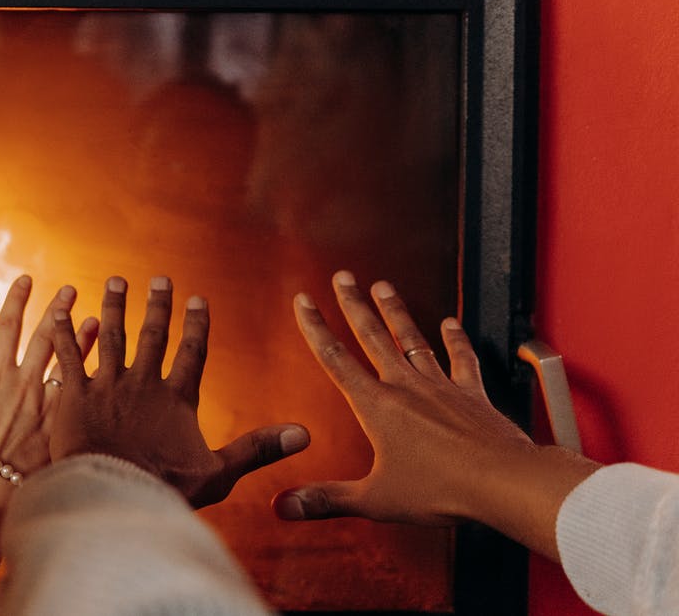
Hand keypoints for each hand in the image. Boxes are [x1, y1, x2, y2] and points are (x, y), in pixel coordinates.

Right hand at [0, 276, 96, 494]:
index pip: (7, 325)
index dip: (17, 299)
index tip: (27, 279)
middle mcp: (25, 384)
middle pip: (46, 337)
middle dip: (58, 309)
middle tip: (72, 289)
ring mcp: (48, 407)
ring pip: (72, 364)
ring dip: (84, 339)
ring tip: (97, 319)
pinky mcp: (64, 429)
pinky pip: (83, 398)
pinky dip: (94, 380)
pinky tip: (107, 370)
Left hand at [50, 276, 309, 507]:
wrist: (113, 496)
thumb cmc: (165, 489)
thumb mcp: (219, 473)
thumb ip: (258, 449)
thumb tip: (305, 435)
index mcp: (177, 399)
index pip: (192, 353)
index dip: (196, 325)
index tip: (198, 300)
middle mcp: (143, 383)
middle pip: (152, 336)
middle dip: (157, 305)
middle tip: (159, 279)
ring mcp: (107, 386)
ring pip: (112, 336)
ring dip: (115, 307)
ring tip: (115, 282)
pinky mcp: (74, 395)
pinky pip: (68, 356)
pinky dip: (63, 332)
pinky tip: (58, 310)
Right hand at [276, 271, 597, 557]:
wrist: (501, 481)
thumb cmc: (440, 490)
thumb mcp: (374, 499)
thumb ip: (327, 499)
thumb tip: (283, 506)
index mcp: (376, 407)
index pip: (335, 358)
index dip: (315, 328)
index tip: (304, 300)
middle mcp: (405, 387)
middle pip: (372, 336)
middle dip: (353, 305)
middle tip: (342, 277)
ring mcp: (440, 386)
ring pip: (411, 339)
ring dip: (395, 312)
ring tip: (383, 286)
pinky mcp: (471, 394)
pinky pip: (460, 359)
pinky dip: (455, 339)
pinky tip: (450, 323)